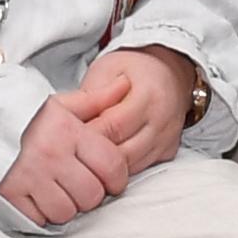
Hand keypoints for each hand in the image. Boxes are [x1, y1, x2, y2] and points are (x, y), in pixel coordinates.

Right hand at [0, 89, 134, 226]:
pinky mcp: (9, 194)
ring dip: (65, 206)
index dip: (117, 179)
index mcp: (69, 131)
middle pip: (91, 195)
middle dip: (90, 194)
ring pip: (65, 212)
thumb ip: (96, 99)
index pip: (112, 166)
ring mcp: (29, 176)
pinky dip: (40, 214)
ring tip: (57, 191)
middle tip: (78, 184)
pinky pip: (38, 219)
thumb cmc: (26, 117)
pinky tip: (37, 197)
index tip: (109, 179)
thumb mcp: (62, 103)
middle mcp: (51, 154)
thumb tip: (125, 84)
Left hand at [76, 46, 197, 178]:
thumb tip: (73, 122)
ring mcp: (167, 140)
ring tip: (85, 153)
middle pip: (123, 152)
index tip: (68, 136)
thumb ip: (91, 95)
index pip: (114, 126)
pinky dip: (120, 166)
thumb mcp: (107, 69)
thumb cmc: (135, 70)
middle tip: (72, 150)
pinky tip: (104, 157)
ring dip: (105, 164)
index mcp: (149, 96)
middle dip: (94, 154)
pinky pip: (140, 167)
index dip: (88, 134)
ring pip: (130, 166)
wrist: (170, 73)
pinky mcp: (167, 152)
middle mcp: (163, 121)